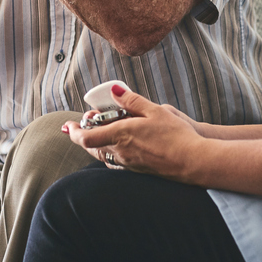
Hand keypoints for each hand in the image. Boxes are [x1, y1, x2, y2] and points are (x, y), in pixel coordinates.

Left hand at [62, 84, 205, 179]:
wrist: (193, 162)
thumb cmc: (177, 135)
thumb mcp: (155, 111)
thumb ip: (132, 101)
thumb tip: (114, 91)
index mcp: (122, 135)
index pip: (87, 137)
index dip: (75, 132)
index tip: (67, 126)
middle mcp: (121, 152)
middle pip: (92, 147)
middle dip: (84, 135)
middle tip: (84, 123)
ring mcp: (129, 164)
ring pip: (103, 155)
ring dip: (96, 144)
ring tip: (99, 132)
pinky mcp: (138, 171)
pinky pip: (115, 162)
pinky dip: (109, 153)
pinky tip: (117, 147)